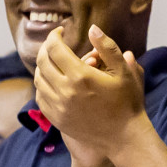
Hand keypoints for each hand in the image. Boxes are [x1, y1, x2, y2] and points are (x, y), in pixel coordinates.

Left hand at [33, 25, 145, 166]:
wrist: (123, 138)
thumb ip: (108, 47)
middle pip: (42, 62)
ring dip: (43, 66)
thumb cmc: (127, 103)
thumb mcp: (124, 72)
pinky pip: (40, 96)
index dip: (53, 36)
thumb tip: (92, 29)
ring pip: (38, 79)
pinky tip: (52, 80)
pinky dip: (42, 84)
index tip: (59, 31)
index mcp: (81, 76)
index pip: (54, 49)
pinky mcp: (56, 119)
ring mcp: (58, 107)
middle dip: (46, 48)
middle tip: (54, 43)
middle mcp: (65, 91)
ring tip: (52, 60)